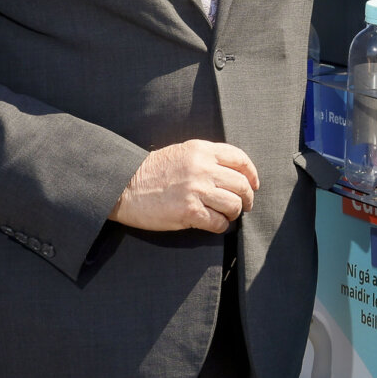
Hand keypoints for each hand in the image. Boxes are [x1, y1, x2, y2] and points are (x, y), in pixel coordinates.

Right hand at [111, 141, 259, 232]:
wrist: (123, 186)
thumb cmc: (150, 171)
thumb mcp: (181, 153)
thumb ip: (206, 158)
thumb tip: (233, 174)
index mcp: (202, 150)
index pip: (240, 159)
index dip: (252, 174)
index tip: (254, 184)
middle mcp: (203, 168)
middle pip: (242, 184)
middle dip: (247, 198)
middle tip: (243, 205)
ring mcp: (196, 190)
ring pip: (234, 205)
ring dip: (234, 213)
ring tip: (226, 215)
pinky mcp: (189, 212)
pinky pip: (218, 223)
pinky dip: (221, 226)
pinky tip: (214, 225)